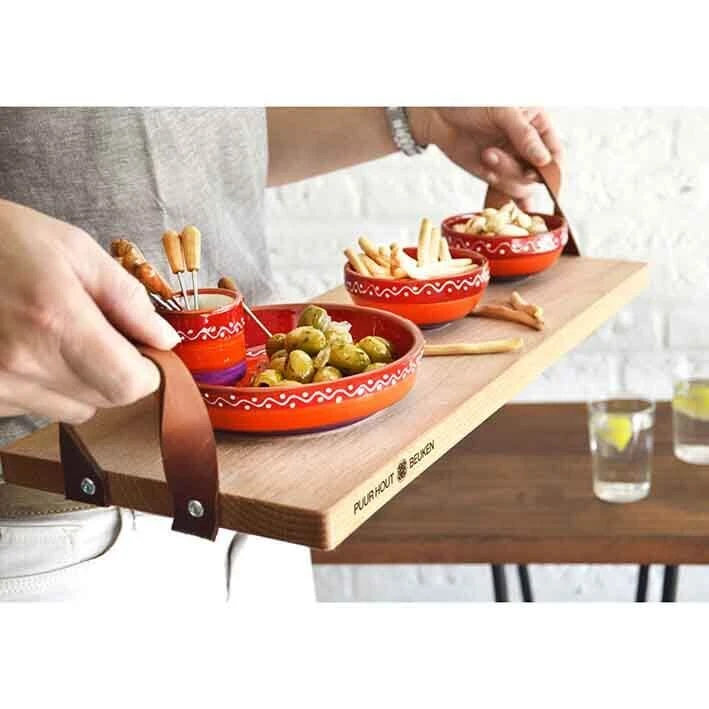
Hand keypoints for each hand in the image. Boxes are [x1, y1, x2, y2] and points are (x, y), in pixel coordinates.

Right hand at [0, 199, 179, 423]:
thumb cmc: (3, 239)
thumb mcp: (76, 250)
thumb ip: (128, 299)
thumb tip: (165, 340)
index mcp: (56, 321)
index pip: (128, 384)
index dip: (148, 371)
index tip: (146, 351)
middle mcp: (23, 363)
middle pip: (106, 400)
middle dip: (119, 372)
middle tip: (104, 335)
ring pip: (76, 409)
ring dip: (84, 381)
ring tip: (61, 337)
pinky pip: (39, 407)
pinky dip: (48, 385)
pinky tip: (31, 348)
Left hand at [407, 107, 562, 208]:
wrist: (439, 114)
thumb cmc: (471, 102)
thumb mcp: (502, 110)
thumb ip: (523, 135)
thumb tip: (543, 160)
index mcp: (537, 125)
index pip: (555, 153)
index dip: (552, 169)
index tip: (540, 172)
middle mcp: (528, 148)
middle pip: (538, 175)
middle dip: (519, 171)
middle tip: (495, 156)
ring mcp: (512, 163)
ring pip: (521, 185)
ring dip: (503, 174)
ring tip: (486, 154)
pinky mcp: (495, 175)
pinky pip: (508, 192)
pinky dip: (513, 201)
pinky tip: (522, 208)